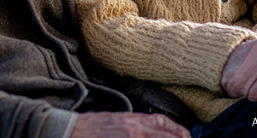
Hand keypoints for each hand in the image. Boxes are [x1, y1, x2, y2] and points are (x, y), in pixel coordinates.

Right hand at [71, 111, 189, 137]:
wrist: (70, 132)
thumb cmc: (89, 127)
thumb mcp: (114, 120)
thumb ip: (132, 124)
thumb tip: (147, 130)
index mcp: (130, 120)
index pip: (160, 122)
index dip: (177, 129)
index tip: (186, 135)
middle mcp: (133, 130)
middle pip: (164, 136)